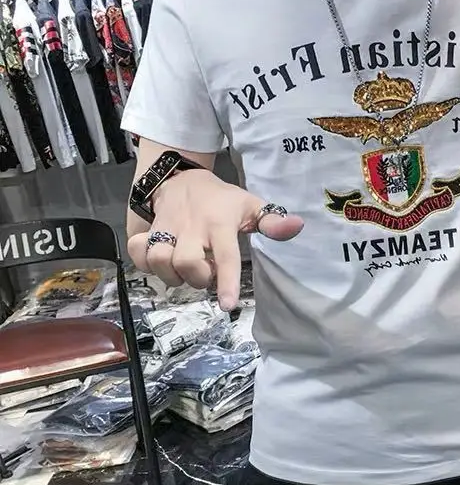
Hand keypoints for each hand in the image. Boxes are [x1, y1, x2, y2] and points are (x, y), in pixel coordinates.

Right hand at [128, 169, 303, 310]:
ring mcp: (165, 229)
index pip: (225, 254)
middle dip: (197, 277)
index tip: (227, 305)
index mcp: (220, 222)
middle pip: (186, 262)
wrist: (182, 179)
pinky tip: (163, 262)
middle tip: (207, 272)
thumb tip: (296, 226)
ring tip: (186, 269)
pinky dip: (146, 264)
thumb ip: (272, 221)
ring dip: (172, 275)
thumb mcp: (251, 205)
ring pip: (158, 261)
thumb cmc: (223, 201)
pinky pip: (138, 254)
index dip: (226, 280)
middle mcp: (190, 227)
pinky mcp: (145, 232)